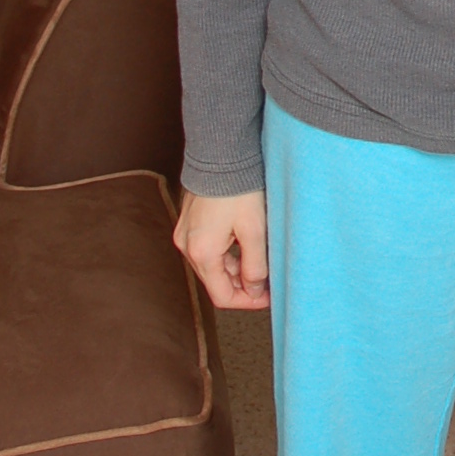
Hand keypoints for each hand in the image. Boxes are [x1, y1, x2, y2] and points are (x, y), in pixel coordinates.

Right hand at [174, 188, 269, 308]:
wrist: (220, 154)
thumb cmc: (238, 189)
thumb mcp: (254, 230)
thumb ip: (255, 266)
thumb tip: (254, 290)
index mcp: (202, 253)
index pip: (222, 296)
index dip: (247, 302)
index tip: (268, 297)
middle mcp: (187, 247)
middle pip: (216, 282)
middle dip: (243, 284)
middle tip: (269, 279)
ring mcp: (185, 234)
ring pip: (213, 265)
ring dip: (236, 268)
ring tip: (260, 258)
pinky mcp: (189, 223)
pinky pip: (207, 249)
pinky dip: (226, 253)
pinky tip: (245, 242)